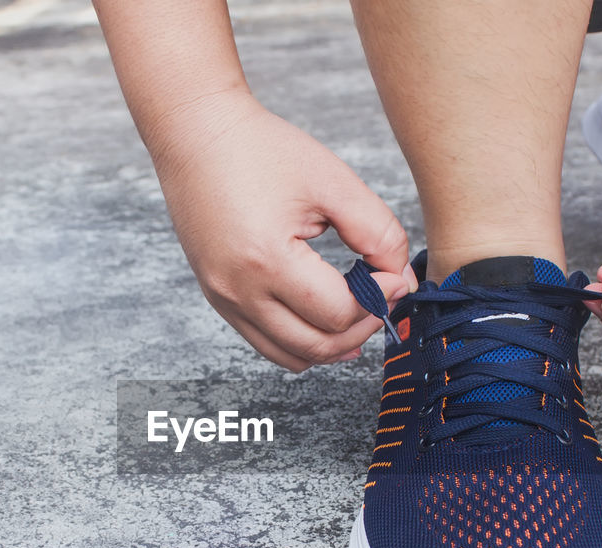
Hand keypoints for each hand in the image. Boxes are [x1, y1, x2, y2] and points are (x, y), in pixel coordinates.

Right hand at [152, 92, 416, 370]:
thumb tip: (403, 281)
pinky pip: (267, 344)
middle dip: (363, 327)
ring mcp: (224, 300)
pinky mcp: (219, 298)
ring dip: (333, 344)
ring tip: (360, 314)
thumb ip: (379, 234)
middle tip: (384, 296)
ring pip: (292, 356)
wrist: (198, 135)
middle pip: (317, 345)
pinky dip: (302, 342)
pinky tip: (326, 321)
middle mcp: (238, 291)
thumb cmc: (262, 150)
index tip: (394, 275)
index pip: (338, 312)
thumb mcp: (334, 183)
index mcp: (266, 260)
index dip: (378, 299)